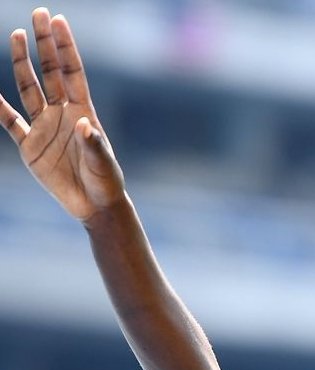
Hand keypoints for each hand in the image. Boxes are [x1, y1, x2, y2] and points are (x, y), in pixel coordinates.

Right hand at [0, 7, 123, 221]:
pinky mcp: (30, 146)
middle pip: (50, 72)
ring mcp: (44, 127)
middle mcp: (62, 114)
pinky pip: (9, 121)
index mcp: (83, 113)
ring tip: (17, 35)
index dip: (66, 48)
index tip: (59, 21)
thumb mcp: (103, 164)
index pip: (73, 73)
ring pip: (29, 88)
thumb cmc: (106, 182)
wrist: (94, 206)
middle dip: (45, 44)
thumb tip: (85, 125)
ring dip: (22, 63)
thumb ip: (94, 144)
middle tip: (39, 14)